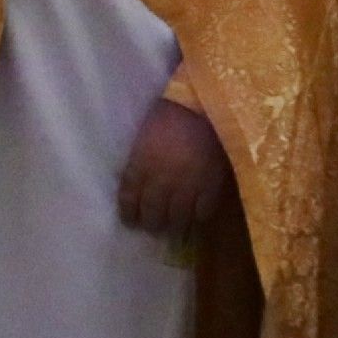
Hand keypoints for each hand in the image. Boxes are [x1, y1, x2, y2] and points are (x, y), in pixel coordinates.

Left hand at [114, 99, 232, 239]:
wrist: (203, 106)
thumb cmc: (170, 114)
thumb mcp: (145, 138)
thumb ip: (140, 161)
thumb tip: (137, 179)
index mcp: (140, 166)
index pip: (129, 199)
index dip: (129, 213)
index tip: (130, 220)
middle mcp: (160, 182)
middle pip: (152, 214)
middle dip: (150, 224)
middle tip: (152, 227)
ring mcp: (186, 187)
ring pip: (176, 219)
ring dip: (173, 227)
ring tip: (173, 230)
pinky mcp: (209, 187)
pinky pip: (201, 213)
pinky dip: (197, 218)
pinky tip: (195, 218)